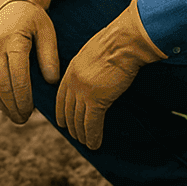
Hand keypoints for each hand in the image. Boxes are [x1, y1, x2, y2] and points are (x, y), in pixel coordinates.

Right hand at [0, 0, 60, 123]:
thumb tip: (52, 81)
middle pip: (1, 85)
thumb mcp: (47, 32)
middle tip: (23, 120)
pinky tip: (1, 107)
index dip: (23, 98)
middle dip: (12, 106)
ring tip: (14, 116)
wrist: (11, 4)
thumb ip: (49, 56)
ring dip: (2, 105)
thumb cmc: (34, 20)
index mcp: (13, 41)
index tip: (31, 112)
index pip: (17, 77)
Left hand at [55, 0, 164, 150]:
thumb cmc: (117, 42)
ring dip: (82, 134)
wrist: (125, 41)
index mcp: (71, 69)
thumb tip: (95, 74)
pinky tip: (94, 144)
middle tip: (76, 137)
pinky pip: (91, 123)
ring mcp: (83, 91)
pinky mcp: (96, 99)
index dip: (61, 112)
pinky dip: (92, 136)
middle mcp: (73, 82)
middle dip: (71, 126)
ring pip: (78, 119)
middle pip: (68, 110)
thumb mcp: (94, 52)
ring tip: (86, 144)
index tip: (61, 122)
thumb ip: (89, 66)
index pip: (61, 96)